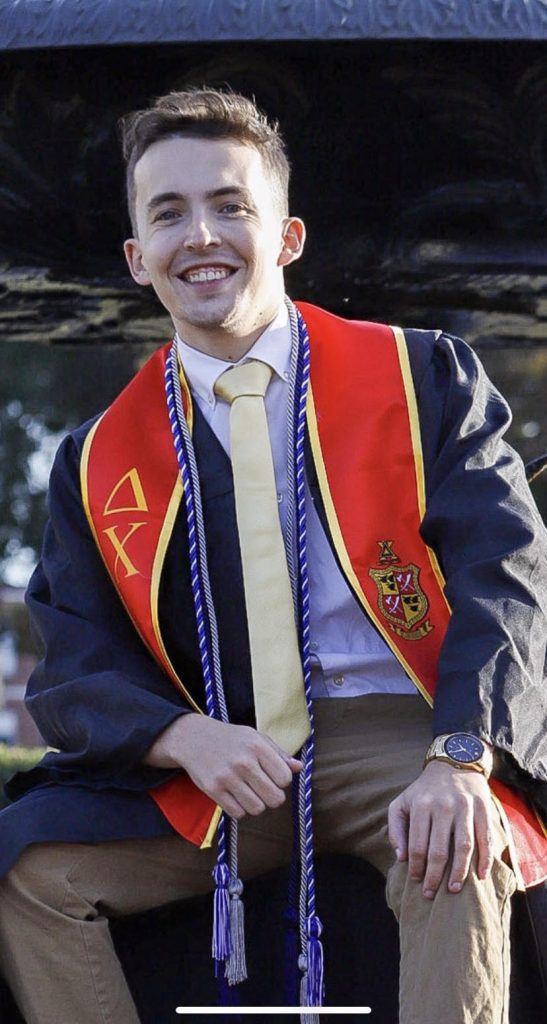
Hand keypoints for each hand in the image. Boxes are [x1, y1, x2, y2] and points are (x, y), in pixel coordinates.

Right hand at [144, 714, 301, 818]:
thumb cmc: (230, 739)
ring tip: (250, 793)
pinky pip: (238, 813)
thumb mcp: (255, 737)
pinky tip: (236, 797)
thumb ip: (278, 753)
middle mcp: (243, 762)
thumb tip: (298, 768)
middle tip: (264, 789)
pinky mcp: (213, 790)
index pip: (285, 778)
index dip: (281, 781)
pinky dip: (240, 809)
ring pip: (257, 808)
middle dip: (272, 797)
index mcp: (257, 746)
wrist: (194, 738)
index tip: (272, 777)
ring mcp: (227, 777)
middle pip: (274, 798)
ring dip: (257, 805)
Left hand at [388, 760, 493, 898]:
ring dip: (459, 872)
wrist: (453, 764)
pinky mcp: (483, 809)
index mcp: (421, 805)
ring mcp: (466, 807)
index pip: (417, 844)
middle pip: (439, 850)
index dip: (416, 867)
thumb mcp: (402, 802)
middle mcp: (444, 806)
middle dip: (434, 876)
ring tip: (454, 890)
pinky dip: (485, 859)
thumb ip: (395, 828)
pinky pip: (486, 838)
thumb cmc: (424, 791)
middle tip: (431, 893)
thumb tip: (400, 858)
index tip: (416, 881)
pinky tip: (481, 876)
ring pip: (463, 847)